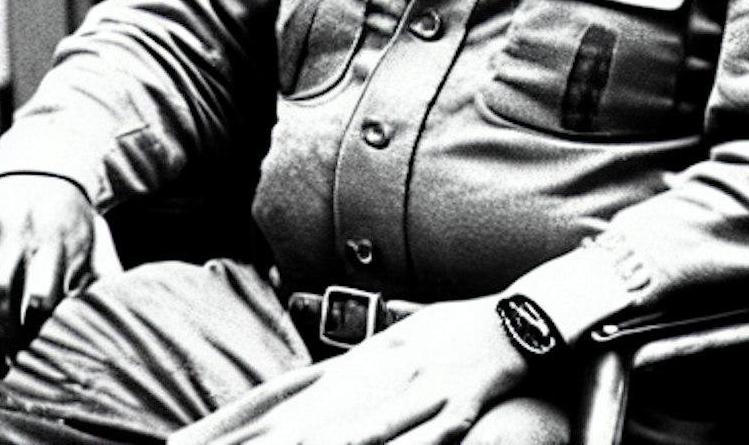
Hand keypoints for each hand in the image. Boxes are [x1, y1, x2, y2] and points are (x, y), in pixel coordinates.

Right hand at [0, 174, 120, 374]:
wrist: (40, 171)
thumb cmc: (69, 223)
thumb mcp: (89, 244)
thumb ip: (96, 281)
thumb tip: (106, 324)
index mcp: (55, 236)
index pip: (41, 294)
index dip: (33, 330)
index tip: (30, 354)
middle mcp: (18, 228)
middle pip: (2, 294)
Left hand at [213, 295, 528, 444]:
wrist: (519, 316)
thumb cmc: (450, 334)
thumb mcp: (392, 341)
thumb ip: (346, 366)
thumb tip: (298, 384)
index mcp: (356, 358)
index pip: (281, 395)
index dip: (229, 423)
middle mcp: (376, 371)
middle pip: (301, 419)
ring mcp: (416, 389)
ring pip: (351, 431)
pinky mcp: (459, 408)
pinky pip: (419, 439)